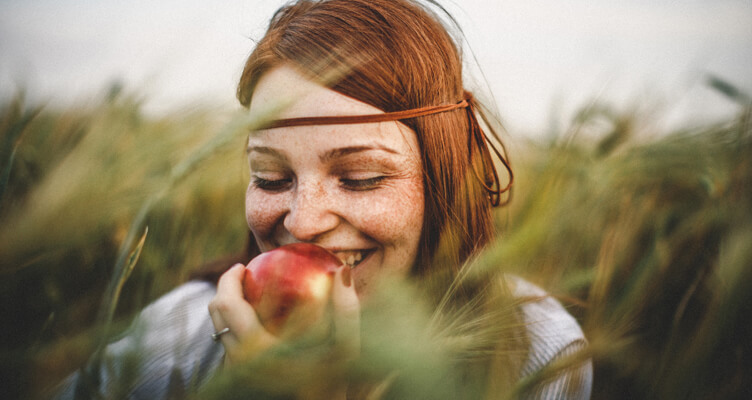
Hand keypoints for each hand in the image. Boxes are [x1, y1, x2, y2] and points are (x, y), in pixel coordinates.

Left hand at [208, 263, 360, 365]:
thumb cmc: (333, 384)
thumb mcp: (346, 348)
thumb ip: (345, 310)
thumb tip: (341, 271)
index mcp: (258, 350)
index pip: (227, 305)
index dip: (229, 279)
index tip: (243, 265)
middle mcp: (240, 362)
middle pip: (216, 315)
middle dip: (224, 289)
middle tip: (242, 274)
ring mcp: (237, 373)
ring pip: (219, 332)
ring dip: (230, 309)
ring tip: (250, 295)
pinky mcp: (241, 379)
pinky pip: (229, 346)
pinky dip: (237, 328)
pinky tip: (259, 322)